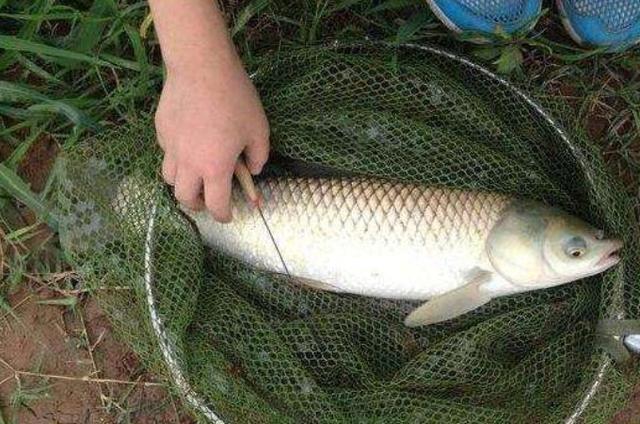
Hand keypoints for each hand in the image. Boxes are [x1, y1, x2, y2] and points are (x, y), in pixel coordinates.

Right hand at [155, 61, 269, 222]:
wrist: (201, 66)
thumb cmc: (235, 98)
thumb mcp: (259, 129)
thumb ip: (259, 156)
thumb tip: (254, 171)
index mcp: (215, 168)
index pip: (216, 205)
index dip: (224, 215)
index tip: (228, 215)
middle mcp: (188, 163)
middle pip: (185, 199)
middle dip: (198, 205)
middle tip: (209, 199)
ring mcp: (170, 146)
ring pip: (169, 178)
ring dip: (183, 184)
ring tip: (195, 175)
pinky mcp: (160, 130)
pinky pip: (166, 152)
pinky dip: (176, 157)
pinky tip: (187, 144)